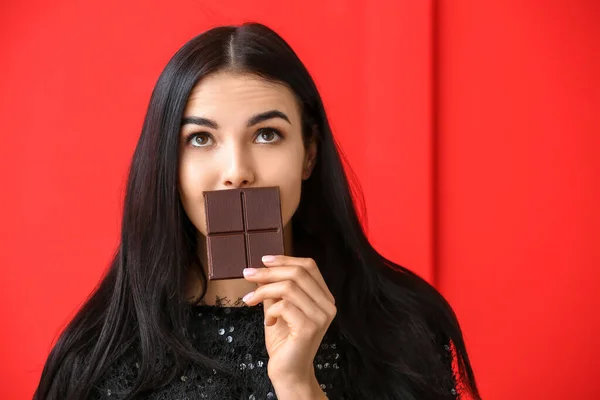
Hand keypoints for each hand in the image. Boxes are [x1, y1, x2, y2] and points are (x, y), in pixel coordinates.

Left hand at [242, 255, 335, 395]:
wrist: (288, 372)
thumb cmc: (284, 341)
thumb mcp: (278, 308)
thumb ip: (276, 289)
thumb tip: (262, 270)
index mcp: (324, 297)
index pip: (309, 266)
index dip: (285, 259)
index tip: (263, 260)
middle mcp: (327, 305)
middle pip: (298, 273)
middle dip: (268, 272)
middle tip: (248, 274)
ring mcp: (321, 316)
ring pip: (288, 287)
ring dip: (263, 290)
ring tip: (250, 300)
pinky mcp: (309, 328)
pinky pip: (284, 306)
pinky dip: (270, 311)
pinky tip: (267, 322)